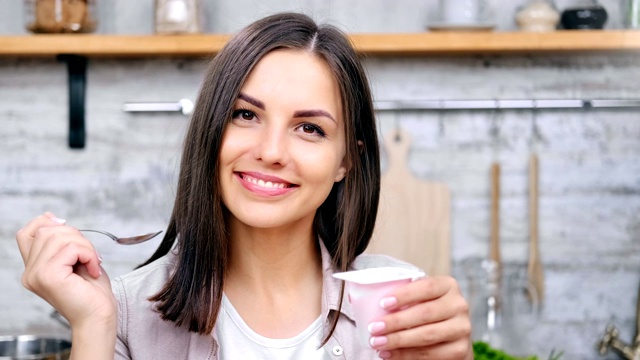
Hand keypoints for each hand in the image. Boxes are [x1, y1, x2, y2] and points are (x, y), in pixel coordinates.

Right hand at [16, 212, 115, 329]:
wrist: (99, 317)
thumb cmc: (92, 292)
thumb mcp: (76, 259)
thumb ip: (62, 241)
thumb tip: (52, 217)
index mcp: (34, 268)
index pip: (26, 233)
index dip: (46, 223)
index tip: (68, 229)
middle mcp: (30, 272)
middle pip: (48, 230)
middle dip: (76, 236)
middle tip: (90, 256)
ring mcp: (36, 275)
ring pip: (60, 236)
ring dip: (85, 246)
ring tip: (92, 263)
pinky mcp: (48, 276)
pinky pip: (70, 248)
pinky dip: (88, 254)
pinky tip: (93, 269)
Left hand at [367, 276, 472, 359]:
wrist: (452, 335)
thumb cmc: (428, 311)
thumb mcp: (420, 298)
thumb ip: (402, 295)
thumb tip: (358, 294)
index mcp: (448, 285)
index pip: (426, 287)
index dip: (404, 295)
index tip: (383, 303)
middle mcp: (459, 305)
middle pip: (424, 313)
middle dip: (396, 322)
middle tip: (373, 328)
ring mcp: (462, 328)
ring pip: (426, 335)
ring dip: (398, 340)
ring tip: (377, 343)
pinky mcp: (461, 350)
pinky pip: (430, 354)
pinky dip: (406, 355)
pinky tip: (390, 353)